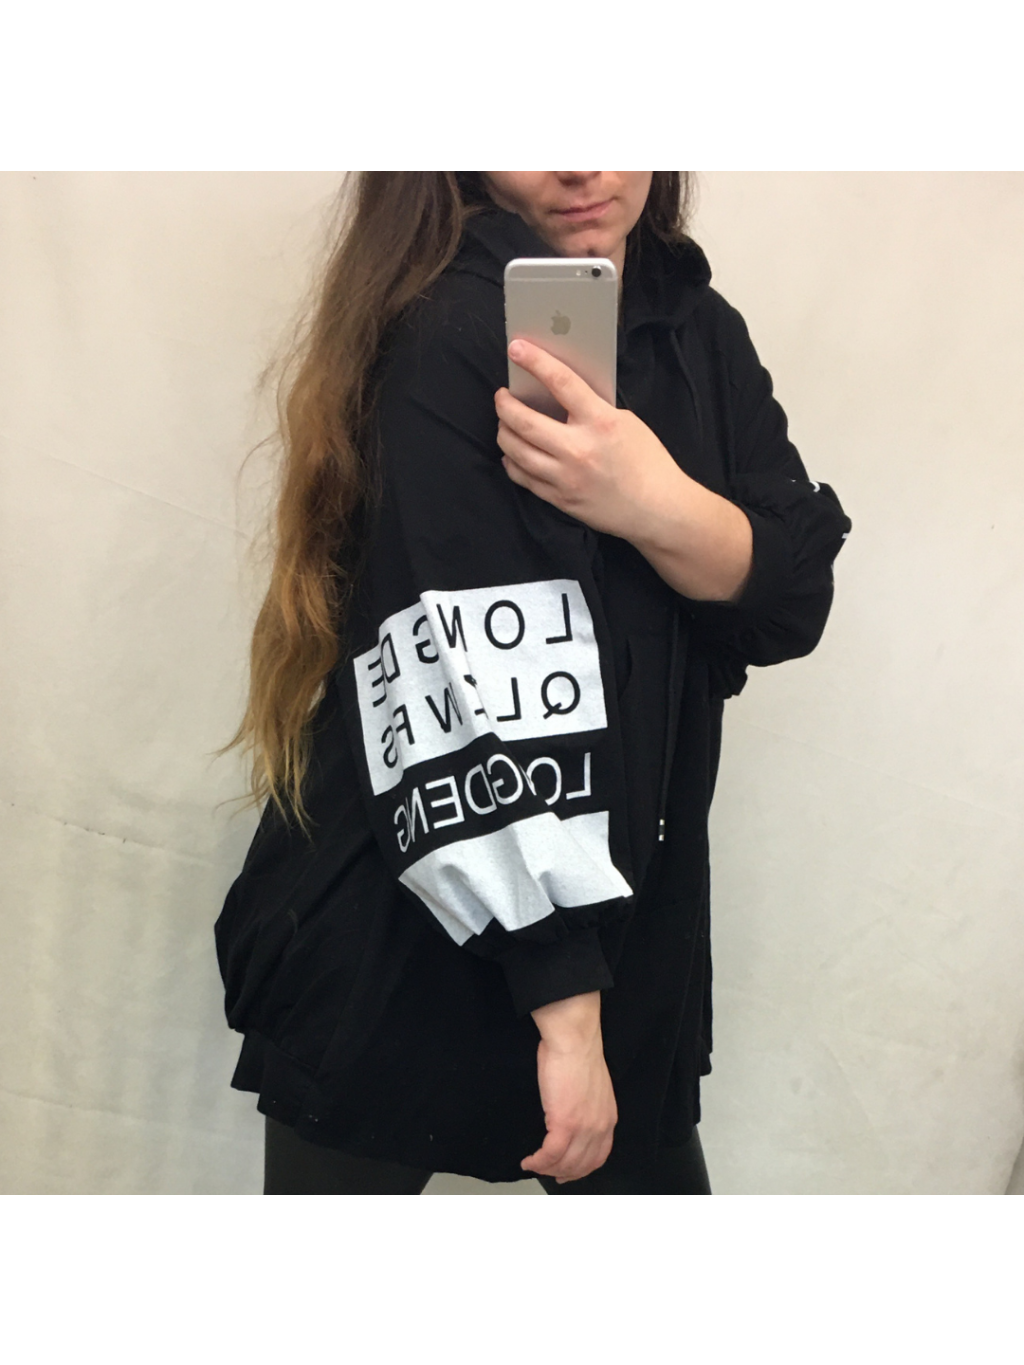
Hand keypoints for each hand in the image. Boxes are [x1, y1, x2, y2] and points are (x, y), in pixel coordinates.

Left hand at [496, 339, 681, 543]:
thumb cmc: (647, 462)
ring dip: (504, 432)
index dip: (535, 361)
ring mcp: (566, 477)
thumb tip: (560, 396)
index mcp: (600, 422)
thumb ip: (593, 408)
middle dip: (504, 404)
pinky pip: (522, 477)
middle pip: (524, 421)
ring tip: (505, 423)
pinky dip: (512, 461)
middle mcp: (578, 449)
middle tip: (502, 396)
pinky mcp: (560, 498)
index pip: (561, 382)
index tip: (516, 348)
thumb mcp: (626, 422)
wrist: (656, 509)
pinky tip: (512, 453)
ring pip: (516, 450)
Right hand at [523, 993, 617, 1183]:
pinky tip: (529, 1161)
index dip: (582, 1169)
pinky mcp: (564, 1123)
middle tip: (548, 1173)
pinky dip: (538, 1162)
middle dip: (563, 1173)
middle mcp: (599, 1127)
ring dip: (547, 1169)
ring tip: (534, 1166)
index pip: (599, 1156)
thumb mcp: (592, 1088)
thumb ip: (587, 1108)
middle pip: (582, 1165)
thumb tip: (572, 1117)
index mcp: (607, 1118)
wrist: (574, 1040)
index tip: (568, 1173)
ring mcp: (583, 1127)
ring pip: (565, 1163)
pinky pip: (550, 1154)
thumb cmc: (578, 1054)